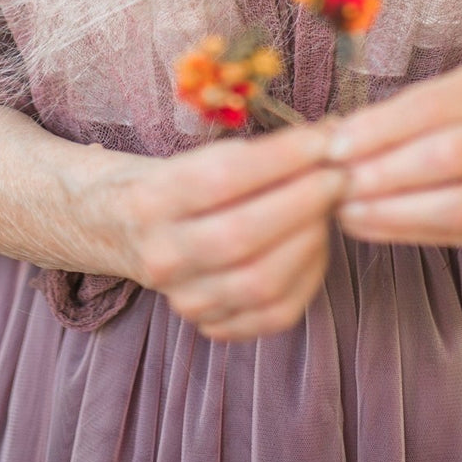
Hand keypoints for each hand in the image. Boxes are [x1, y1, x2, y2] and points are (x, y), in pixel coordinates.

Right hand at [89, 124, 344, 340]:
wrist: (123, 229)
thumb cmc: (174, 182)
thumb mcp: (197, 155)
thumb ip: (257, 152)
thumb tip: (329, 135)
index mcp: (151, 201)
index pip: (222, 178)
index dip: (281, 158)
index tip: (322, 140)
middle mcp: (162, 256)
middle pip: (242, 235)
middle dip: (303, 201)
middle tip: (338, 175)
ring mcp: (185, 299)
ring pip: (261, 282)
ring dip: (310, 239)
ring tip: (328, 208)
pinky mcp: (210, 326)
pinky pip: (274, 314)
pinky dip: (307, 277)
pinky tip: (317, 245)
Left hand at [328, 57, 461, 252]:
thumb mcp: (459, 92)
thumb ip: (406, 112)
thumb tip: (337, 136)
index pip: (437, 104)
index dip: (382, 127)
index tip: (335, 144)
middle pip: (450, 156)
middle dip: (385, 173)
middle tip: (336, 184)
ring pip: (460, 205)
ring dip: (394, 211)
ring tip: (347, 211)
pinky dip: (412, 232)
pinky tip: (374, 226)